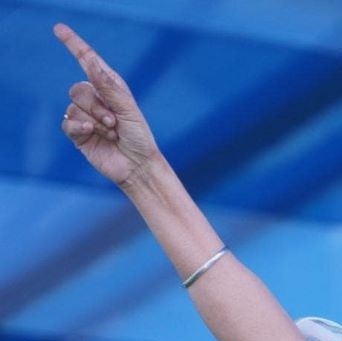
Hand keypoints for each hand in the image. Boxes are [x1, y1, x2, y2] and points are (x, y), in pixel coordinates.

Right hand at [54, 23, 158, 187]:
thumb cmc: (139, 138)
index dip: (74, 45)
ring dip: (95, 121)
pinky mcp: (78, 133)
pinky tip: (92, 133)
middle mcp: (96, 100)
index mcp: (110, 88)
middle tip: (114, 122)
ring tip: (111, 132)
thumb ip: (109, 87)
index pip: (88, 62)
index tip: (59, 29)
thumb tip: (91, 62)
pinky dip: (80, 127)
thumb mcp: (128, 109)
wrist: (138, 166)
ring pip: (74, 107)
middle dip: (96, 106)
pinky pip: (68, 122)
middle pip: (78, 89)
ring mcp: (85, 116)